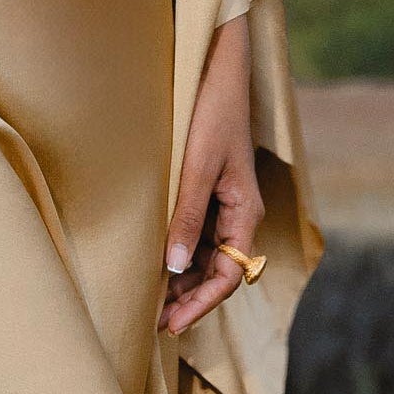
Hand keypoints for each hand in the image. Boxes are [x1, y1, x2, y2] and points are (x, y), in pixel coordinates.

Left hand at [158, 12, 261, 337]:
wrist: (214, 69)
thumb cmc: (211, 114)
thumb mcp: (196, 168)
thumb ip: (187, 216)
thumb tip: (176, 268)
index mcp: (245, 213)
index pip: (229, 276)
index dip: (201, 304)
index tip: (170, 324)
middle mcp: (236, 214)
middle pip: (216, 272)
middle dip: (188, 299)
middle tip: (152, 323)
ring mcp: (220, 204)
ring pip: (203, 256)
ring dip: (180, 280)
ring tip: (148, 301)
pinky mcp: (203, 190)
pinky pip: (193, 234)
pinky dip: (175, 253)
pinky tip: (151, 262)